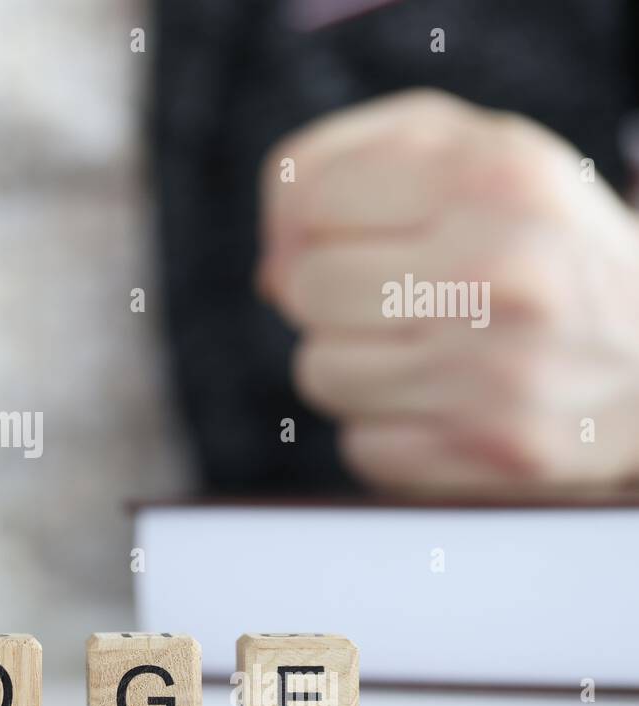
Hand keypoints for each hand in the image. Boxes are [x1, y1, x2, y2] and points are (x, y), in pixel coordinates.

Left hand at [258, 89, 638, 493]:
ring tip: (430, 348)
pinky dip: (390, 429)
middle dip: (332, 295)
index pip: (311, 201)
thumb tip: (268, 268)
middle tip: (401, 296)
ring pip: (318, 373)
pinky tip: (450, 403)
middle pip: (306, 288)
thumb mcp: (465, 155)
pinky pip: (359, 446)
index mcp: (495, 175)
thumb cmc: (532, 241)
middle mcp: (502, 271)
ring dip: (353, 364)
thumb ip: (342, 167)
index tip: (363, 234)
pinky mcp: (494, 453)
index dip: (315, 223)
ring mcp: (500, 372)